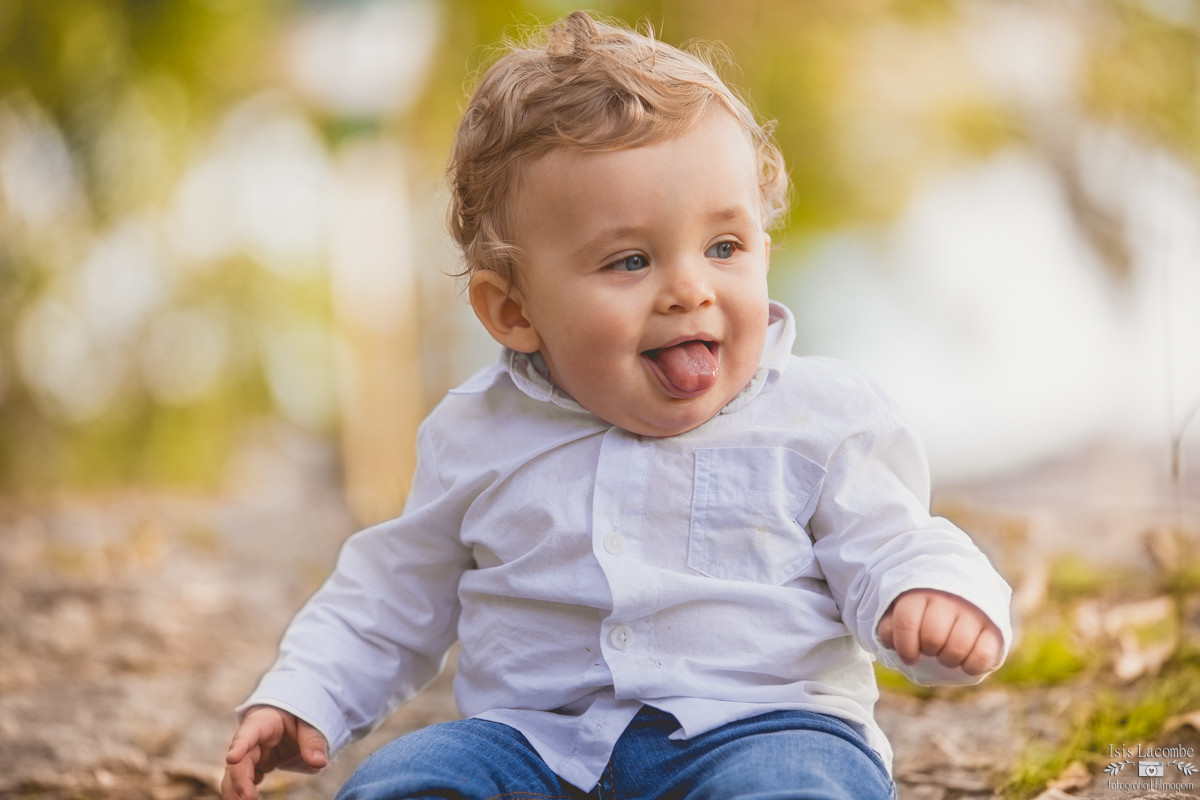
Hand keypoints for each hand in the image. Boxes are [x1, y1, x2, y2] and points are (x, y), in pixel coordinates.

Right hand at [222, 705, 327, 799]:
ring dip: (238, 789)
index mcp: (264, 721)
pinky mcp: (256, 765)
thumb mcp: (309, 723)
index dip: (240, 744)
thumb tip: (318, 762)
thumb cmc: (298, 715)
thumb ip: (313, 741)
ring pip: (238, 772)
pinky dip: (245, 790)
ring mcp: (253, 753)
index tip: (232, 758)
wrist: (293, 716)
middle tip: (247, 798)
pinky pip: (246, 779)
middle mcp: (253, 739)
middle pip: (242, 758)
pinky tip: (251, 797)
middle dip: (240, 779)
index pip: (249, 732)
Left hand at [878, 589, 1002, 675]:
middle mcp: (948, 598)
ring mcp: (973, 611)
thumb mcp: (901, 612)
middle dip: (927, 650)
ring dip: (948, 660)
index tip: (909, 656)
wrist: (963, 594)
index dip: (905, 646)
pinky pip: (982, 656)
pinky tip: (965, 663)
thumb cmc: (924, 611)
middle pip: (932, 637)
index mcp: (920, 593)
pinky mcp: (995, 627)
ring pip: (957, 647)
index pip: (906, 620)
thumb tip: (890, 641)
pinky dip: (971, 666)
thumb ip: (891, 626)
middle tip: (930, 649)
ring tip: (946, 654)